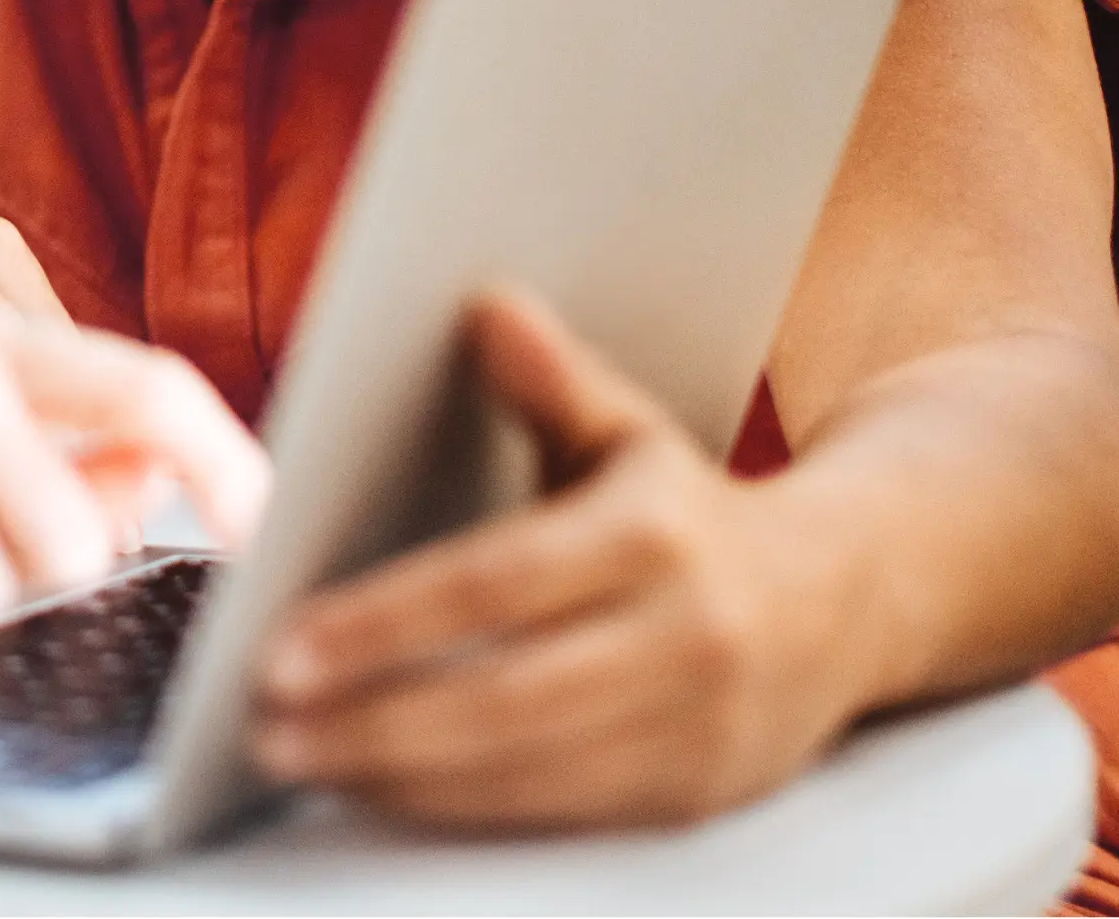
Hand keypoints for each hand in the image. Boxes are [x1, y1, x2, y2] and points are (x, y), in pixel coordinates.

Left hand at [251, 290, 863, 828]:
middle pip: (505, 696)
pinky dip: (462, 808)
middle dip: (372, 720)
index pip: (494, 585)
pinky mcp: (697, 792)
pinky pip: (562, 813)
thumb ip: (549, 376)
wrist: (855, 598)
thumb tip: (486, 304)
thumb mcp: (628, 430)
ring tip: (295, 754)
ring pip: (528, 770)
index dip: (382, 625)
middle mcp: (686, 634)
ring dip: (399, 775)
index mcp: (654, 532)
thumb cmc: (696, 511)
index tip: (281, 649)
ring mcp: (699, 725)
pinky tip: (383, 789)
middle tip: (263, 723)